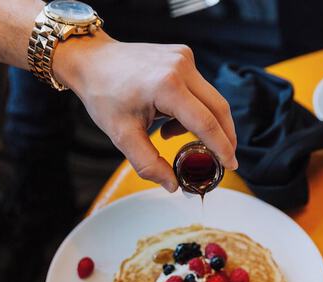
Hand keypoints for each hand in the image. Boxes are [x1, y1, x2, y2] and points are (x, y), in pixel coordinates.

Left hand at [55, 32, 236, 191]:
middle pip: (218, 108)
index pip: (206, 122)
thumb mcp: (122, 135)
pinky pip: (200, 89)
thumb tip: (173, 185)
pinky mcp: (183, 56)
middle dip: (225, 137)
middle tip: (224, 160)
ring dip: (207, 124)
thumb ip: (148, 164)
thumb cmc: (103, 94)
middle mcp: (181, 67)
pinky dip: (195, 110)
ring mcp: (184, 58)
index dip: (221, 147)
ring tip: (180, 140)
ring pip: (212, 98)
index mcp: (167, 86)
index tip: (230, 165)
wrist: (92, 60)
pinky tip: (172, 122)